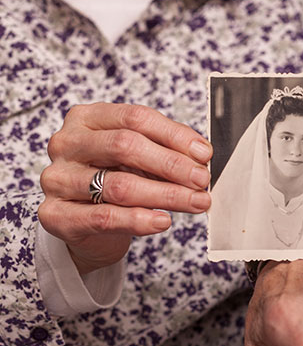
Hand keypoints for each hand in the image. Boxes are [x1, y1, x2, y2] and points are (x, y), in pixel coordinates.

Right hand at [39, 103, 212, 273]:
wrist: (88, 228)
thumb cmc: (116, 182)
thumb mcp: (140, 160)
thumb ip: (165, 152)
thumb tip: (201, 155)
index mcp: (87, 118)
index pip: (135, 118)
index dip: (174, 135)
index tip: (204, 154)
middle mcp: (67, 143)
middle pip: (125, 146)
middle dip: (172, 165)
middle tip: (202, 180)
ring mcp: (57, 178)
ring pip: (119, 185)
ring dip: (166, 194)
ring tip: (195, 203)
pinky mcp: (55, 214)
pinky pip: (104, 217)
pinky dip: (139, 219)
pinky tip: (162, 221)